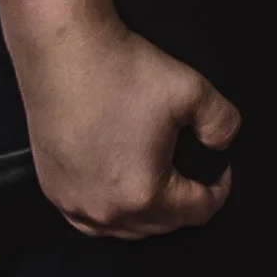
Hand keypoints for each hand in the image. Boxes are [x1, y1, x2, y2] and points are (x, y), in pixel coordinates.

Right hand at [15, 19, 240, 236]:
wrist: (63, 49)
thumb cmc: (115, 69)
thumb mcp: (191, 90)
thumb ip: (223, 123)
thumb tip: (223, 144)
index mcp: (143, 194)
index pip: (198, 212)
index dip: (219, 190)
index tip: (220, 171)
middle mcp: (105, 209)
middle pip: (161, 225)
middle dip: (183, 202)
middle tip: (191, 170)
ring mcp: (73, 202)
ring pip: (124, 228)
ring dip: (147, 211)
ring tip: (159, 179)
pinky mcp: (52, 188)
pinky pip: (89, 219)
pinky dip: (110, 209)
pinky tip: (119, 187)